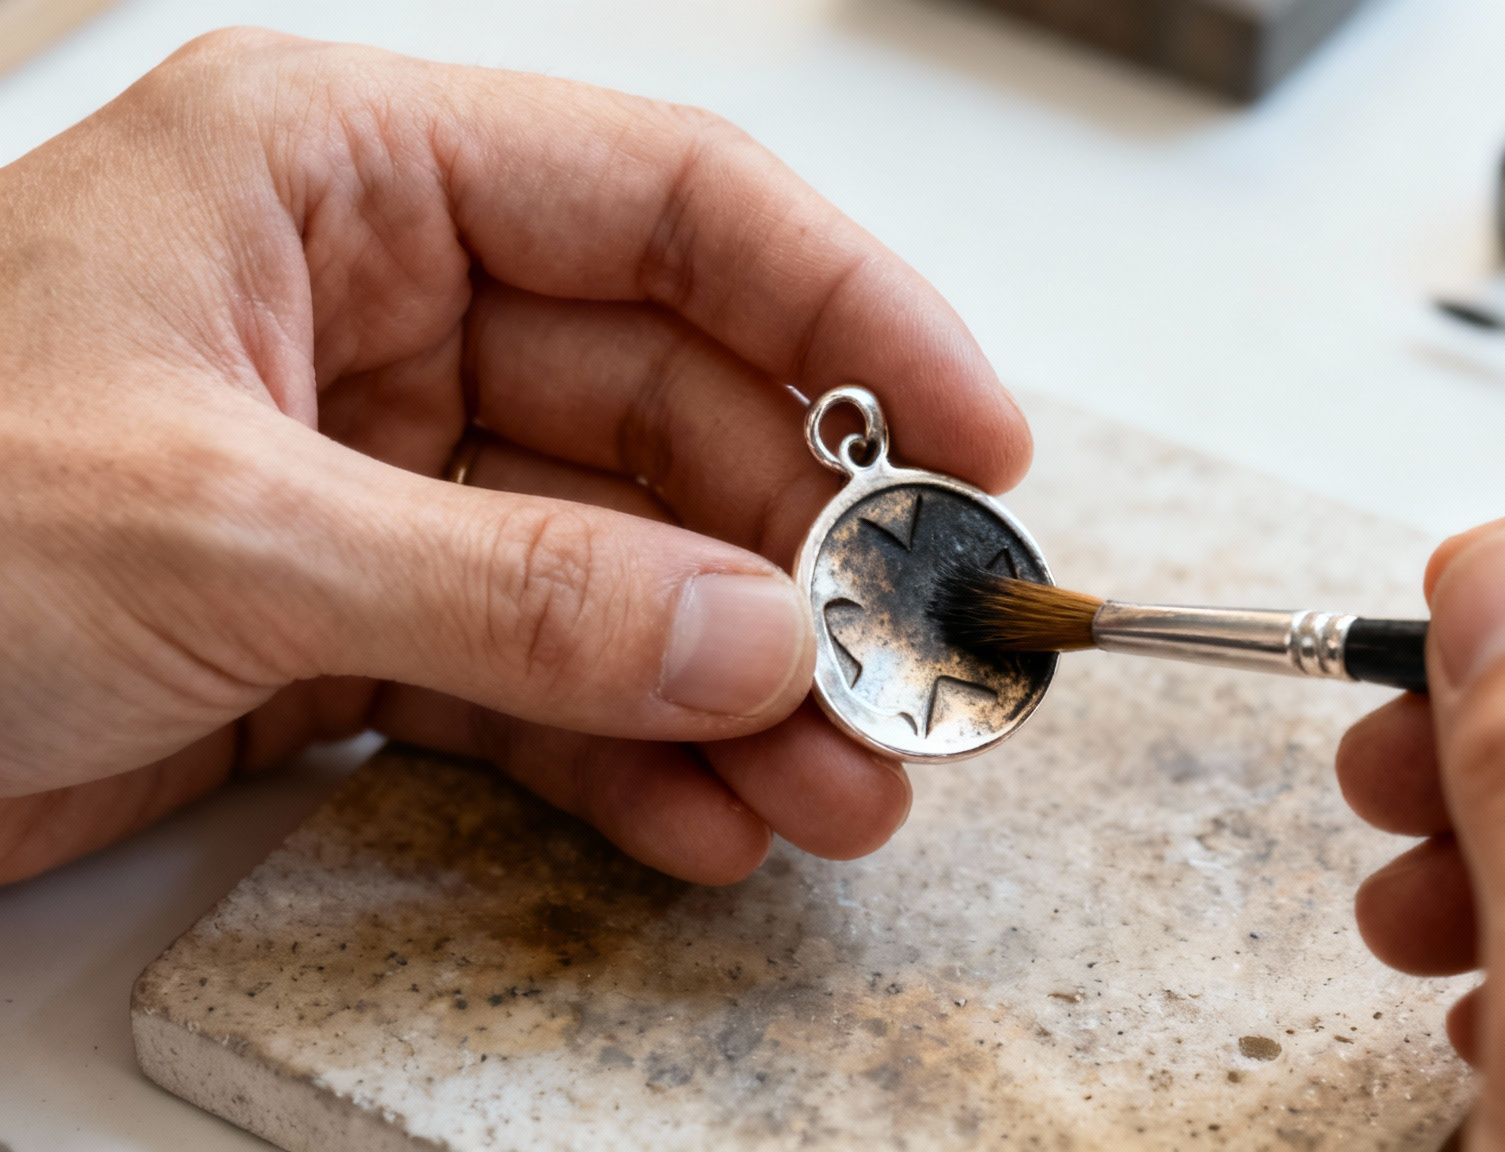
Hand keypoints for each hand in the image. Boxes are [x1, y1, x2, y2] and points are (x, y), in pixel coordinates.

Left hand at [0, 30, 1029, 885]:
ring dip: (739, 685)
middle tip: (903, 677)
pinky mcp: (355, 624)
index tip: (973, 441)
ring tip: (836, 794)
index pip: (674, 206)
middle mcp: (382, 313)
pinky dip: (630, 755)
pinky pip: (542, 678)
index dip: (853, 313)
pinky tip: (708, 822)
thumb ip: (510, 588)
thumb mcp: (213, 532)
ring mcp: (381, 478)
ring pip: (627, 565)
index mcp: (346, 181)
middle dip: (800, 557)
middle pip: (676, 409)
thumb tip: (744, 638)